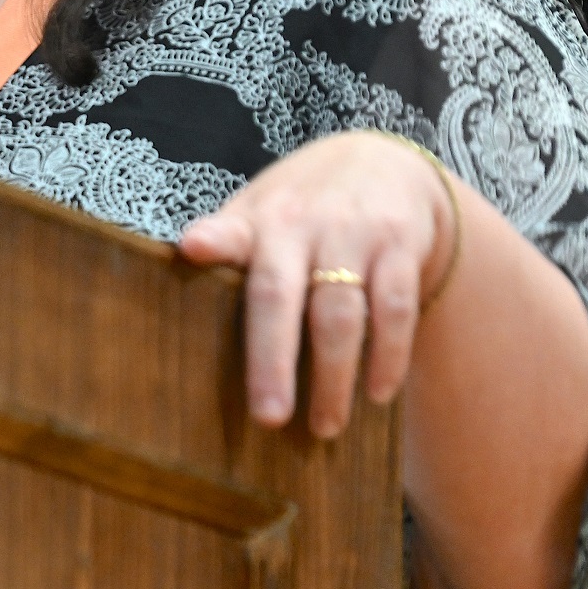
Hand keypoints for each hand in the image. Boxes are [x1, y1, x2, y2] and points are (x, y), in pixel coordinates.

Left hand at [178, 131, 456, 437]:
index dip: (214, 241)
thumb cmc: (301, 207)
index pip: (231, 234)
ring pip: (343, 314)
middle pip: (282, 295)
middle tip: (269, 419)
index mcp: (261, 221)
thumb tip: (185, 252)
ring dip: (336, 377)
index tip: (192, 248)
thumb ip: (228, 242)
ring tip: (326, 426)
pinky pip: (396, 309)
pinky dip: (389, 356)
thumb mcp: (260, 212)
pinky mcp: (401, 246)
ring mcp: (356, 233)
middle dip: (274, 359)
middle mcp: (305, 224)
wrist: (383, 162)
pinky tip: (378, 394)